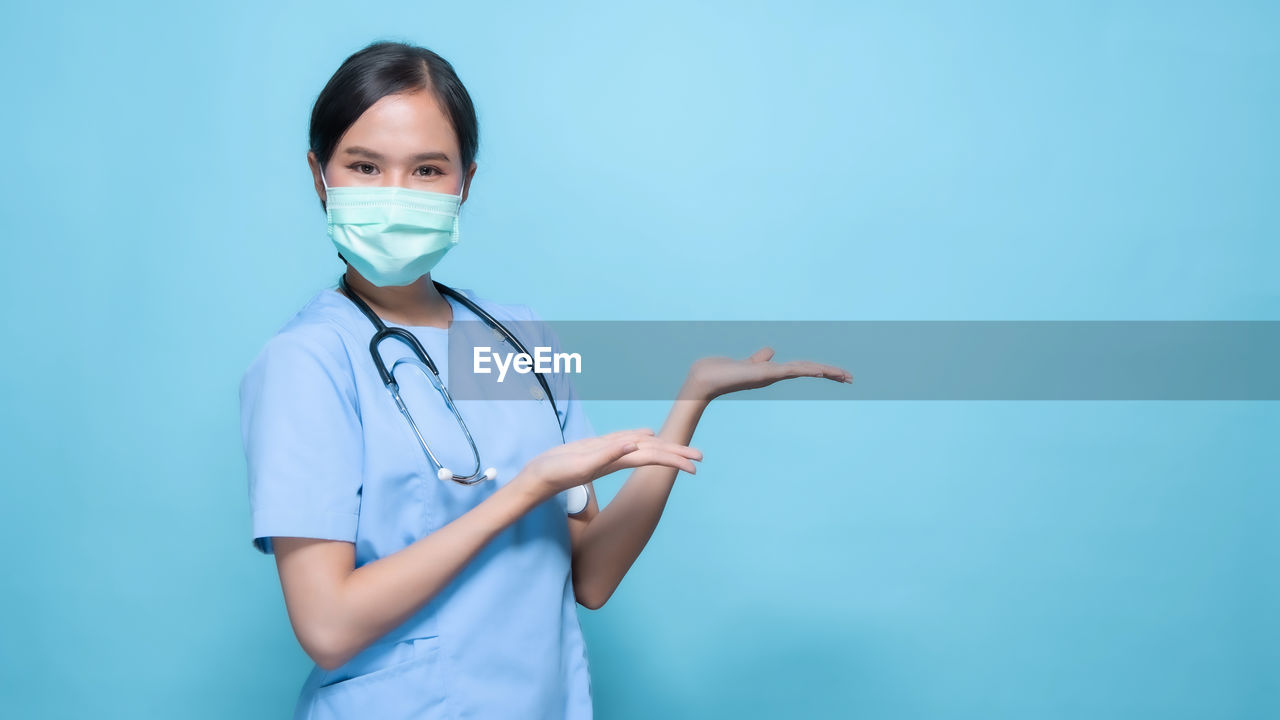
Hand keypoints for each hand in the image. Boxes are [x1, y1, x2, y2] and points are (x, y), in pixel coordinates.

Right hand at [515, 428, 702, 499]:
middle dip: (677, 454)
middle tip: (701, 458)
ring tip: (681, 447)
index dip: (674, 460)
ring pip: (640, 446)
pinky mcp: (595, 448)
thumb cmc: (555, 474)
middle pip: (653, 452)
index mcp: (617, 461)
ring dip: (662, 446)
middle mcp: (616, 457)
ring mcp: (606, 453)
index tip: (696, 467)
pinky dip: (639, 437)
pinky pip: (623, 440)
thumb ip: (607, 454)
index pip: (653, 457)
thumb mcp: (582, 464)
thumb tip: (635, 444)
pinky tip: (648, 435)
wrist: (536, 479)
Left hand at [682, 346, 851, 400]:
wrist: (702, 379)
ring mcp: (770, 376)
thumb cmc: (719, 372)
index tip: (839, 374)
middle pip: (809, 371)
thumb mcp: (745, 363)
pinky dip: (806, 370)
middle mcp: (774, 376)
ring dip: (825, 372)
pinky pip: (790, 370)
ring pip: (805, 370)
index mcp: (771, 372)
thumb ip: (759, 358)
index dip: (821, 370)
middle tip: (851, 379)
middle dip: (830, 374)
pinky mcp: (764, 374)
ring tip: (846, 376)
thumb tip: (771, 351)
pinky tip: (821, 370)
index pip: (803, 368)